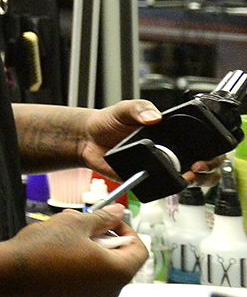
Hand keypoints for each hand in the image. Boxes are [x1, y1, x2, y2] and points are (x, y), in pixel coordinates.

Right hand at [4, 208, 146, 296]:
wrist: (11, 272)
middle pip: (120, 259)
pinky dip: (80, 263)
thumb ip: (102, 218)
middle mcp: (109, 289)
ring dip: (91, 249)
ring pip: (102, 268)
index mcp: (117, 271)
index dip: (127, 230)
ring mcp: (91, 296)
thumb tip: (117, 212)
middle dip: (105, 238)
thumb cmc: (44, 249)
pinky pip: (87, 277)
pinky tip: (58, 250)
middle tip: (84, 225)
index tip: (109, 220)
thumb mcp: (76, 223)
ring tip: (67, 235)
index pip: (139, 250)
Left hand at [81, 99, 223, 183]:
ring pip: (191, 179)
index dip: (211, 148)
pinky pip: (165, 188)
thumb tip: (154, 116)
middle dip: (209, 168)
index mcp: (171, 132)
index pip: (201, 140)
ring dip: (195, 181)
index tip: (204, 152)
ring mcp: (163, 166)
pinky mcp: (150, 179)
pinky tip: (169, 182)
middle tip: (197, 166)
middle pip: (204, 163)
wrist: (87, 139)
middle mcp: (172, 150)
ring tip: (187, 176)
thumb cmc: (107, 121)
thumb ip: (139, 108)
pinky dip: (170, 188)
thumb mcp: (124, 109)